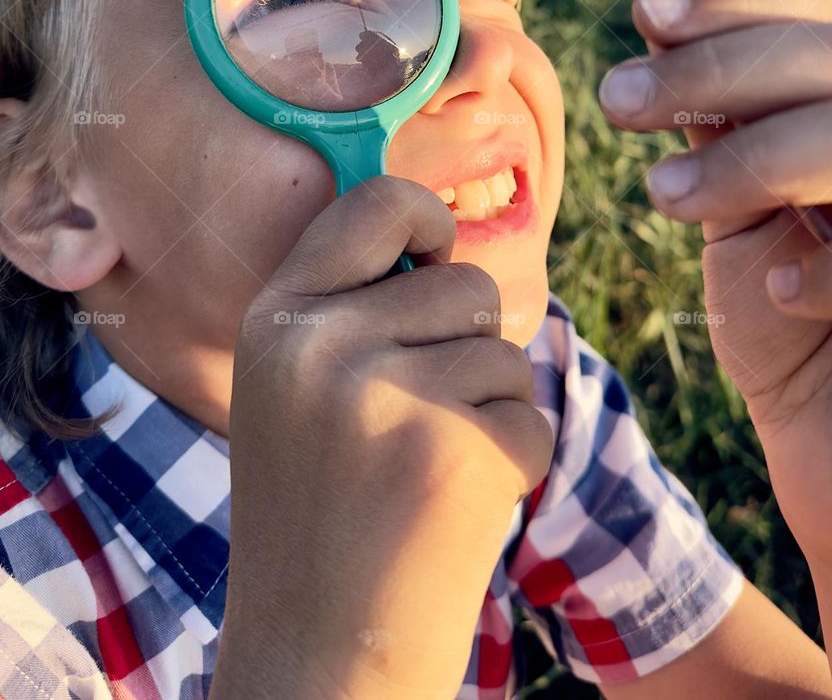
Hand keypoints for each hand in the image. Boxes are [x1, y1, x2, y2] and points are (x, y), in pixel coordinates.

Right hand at [212, 177, 553, 699]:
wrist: (317, 655)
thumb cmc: (317, 514)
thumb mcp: (292, 388)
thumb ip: (349, 308)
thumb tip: (445, 240)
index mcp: (277, 320)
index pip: (377, 200)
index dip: (425, 219)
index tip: (436, 256)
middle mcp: (323, 347)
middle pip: (465, 283)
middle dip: (466, 342)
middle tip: (416, 418)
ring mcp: (388, 400)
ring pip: (503, 352)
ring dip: (489, 408)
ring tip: (423, 471)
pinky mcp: (455, 455)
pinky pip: (531, 417)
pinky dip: (513, 462)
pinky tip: (453, 510)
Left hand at [598, 0, 831, 568]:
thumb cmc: (795, 329)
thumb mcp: (740, 213)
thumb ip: (720, 129)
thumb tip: (657, 31)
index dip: (744, 1)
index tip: (643, 13)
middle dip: (727, 66)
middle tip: (619, 101)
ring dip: (767, 152)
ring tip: (667, 196)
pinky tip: (779, 289)